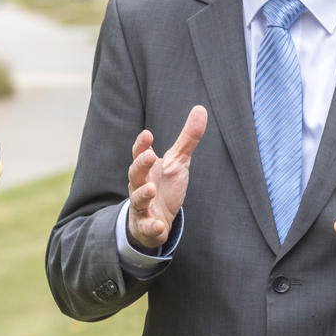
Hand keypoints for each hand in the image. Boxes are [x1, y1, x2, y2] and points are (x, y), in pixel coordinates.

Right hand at [126, 105, 207, 250]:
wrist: (155, 221)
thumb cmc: (164, 186)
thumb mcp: (178, 161)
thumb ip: (188, 138)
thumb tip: (200, 108)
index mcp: (147, 168)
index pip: (140, 153)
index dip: (142, 144)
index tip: (148, 134)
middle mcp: (140, 184)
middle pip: (135, 173)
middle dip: (140, 165)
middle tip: (149, 156)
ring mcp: (142, 206)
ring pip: (137, 199)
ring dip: (143, 194)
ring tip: (151, 189)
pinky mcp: (146, 225)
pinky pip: (146, 226)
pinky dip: (152, 226)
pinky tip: (160, 225)